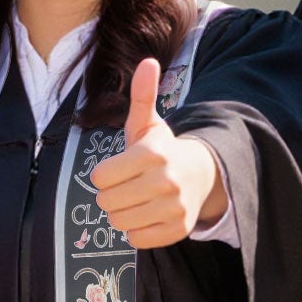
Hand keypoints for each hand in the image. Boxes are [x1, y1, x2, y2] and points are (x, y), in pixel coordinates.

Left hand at [89, 57, 224, 248]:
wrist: (201, 175)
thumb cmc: (162, 150)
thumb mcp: (148, 123)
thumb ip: (142, 95)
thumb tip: (148, 61)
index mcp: (153, 154)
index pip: (100, 177)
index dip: (103, 175)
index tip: (117, 170)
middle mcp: (166, 182)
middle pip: (107, 202)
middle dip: (111, 195)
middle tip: (126, 186)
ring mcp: (174, 208)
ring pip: (119, 222)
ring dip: (122, 213)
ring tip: (136, 200)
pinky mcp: (178, 230)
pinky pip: (136, 239)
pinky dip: (136, 230)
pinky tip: (147, 214)